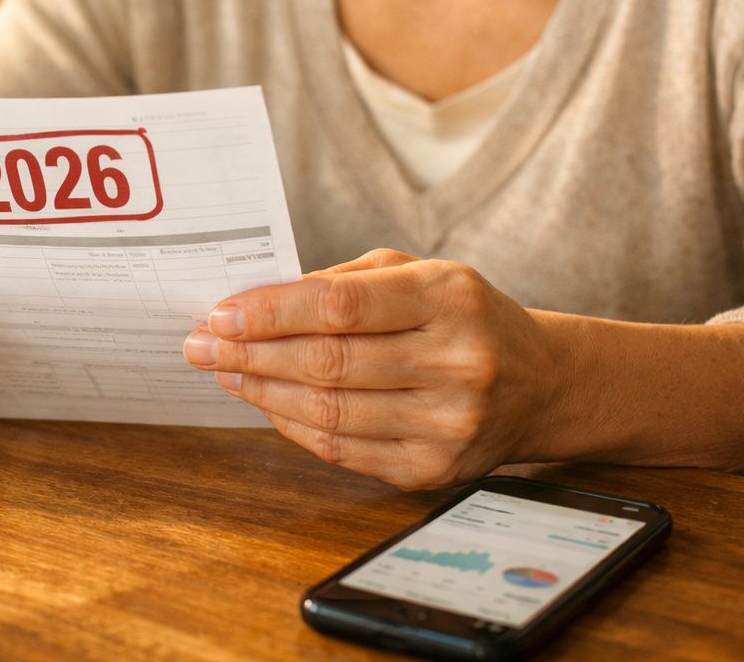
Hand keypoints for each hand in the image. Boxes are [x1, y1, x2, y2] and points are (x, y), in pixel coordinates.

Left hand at [182, 249, 559, 489]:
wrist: (542, 383)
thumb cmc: (462, 317)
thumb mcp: (417, 273)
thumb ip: (341, 281)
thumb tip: (254, 302)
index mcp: (449, 298)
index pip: (341, 305)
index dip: (271, 312)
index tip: (220, 313)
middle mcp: (456, 362)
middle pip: (328, 362)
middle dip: (251, 353)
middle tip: (201, 344)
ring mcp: (448, 424)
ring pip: (329, 411)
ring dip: (262, 391)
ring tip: (224, 371)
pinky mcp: (434, 470)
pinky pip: (342, 450)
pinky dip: (293, 426)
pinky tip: (265, 402)